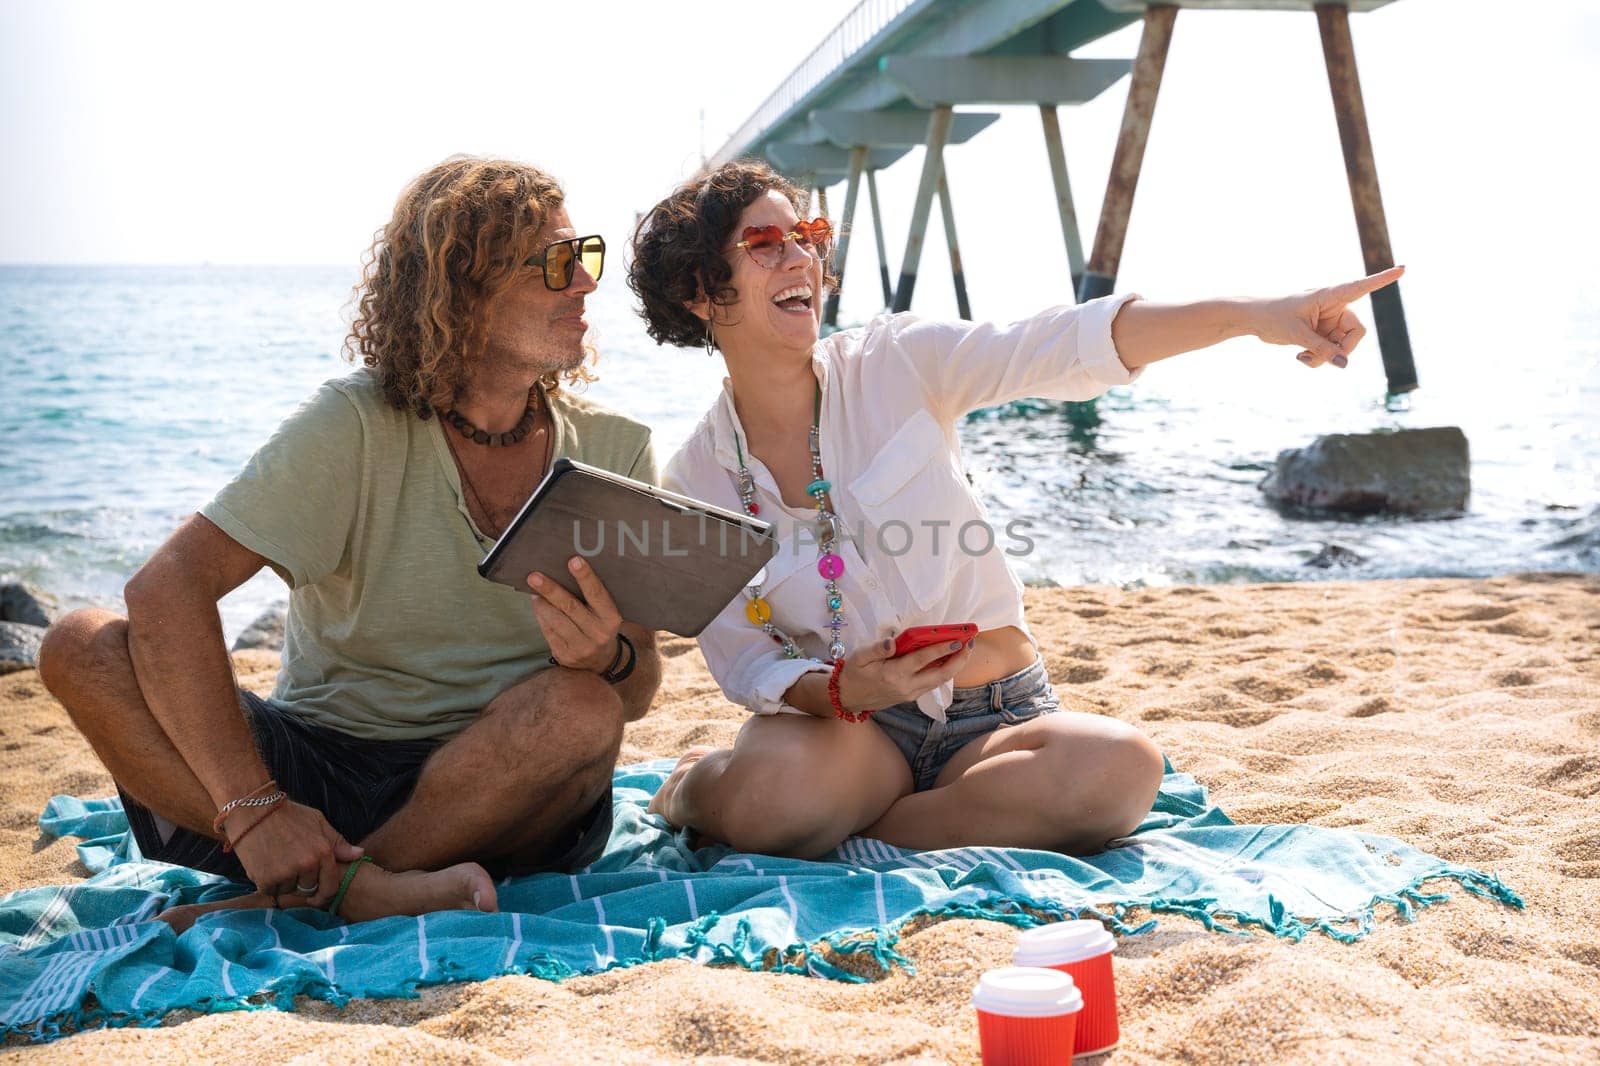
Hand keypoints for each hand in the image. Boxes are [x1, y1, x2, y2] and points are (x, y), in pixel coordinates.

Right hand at [226, 799, 363, 909]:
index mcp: (323, 853)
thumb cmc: (289, 815)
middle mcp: (306, 865)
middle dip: (302, 883)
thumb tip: (360, 854)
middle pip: (308, 890)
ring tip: (277, 861)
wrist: (254, 810)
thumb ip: (338, 843)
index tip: (318, 896)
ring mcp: (285, 873)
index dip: (325, 895)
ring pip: (289, 891)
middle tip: (291, 866)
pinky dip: (268, 882)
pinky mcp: (265, 879)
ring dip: (284, 882)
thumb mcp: (318, 822)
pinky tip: (266, 864)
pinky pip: (271, 891)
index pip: (331, 887)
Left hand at [527, 556, 623, 672]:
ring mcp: (581, 647)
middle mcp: (597, 634)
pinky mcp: (565, 655)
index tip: (573, 561)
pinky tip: (538, 605)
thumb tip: (566, 571)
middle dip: (551, 590)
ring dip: (542, 603)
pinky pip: (548, 631)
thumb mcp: (605, 613)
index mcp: (611, 619)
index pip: (597, 594)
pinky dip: (541, 616)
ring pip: (556, 620)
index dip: (585, 577)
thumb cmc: (601, 627)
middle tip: (534, 577)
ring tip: (534, 589)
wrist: (602, 661)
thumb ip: (592, 597)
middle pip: (570, 607)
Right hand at [836, 635, 974, 711]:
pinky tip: (950, 660)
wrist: (848, 698)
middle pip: (941, 674)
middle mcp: (907, 686)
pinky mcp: (912, 696)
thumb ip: (877, 649)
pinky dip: (945, 671)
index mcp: (894, 674)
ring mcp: (911, 693)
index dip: (942, 649)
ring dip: (955, 666)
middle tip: (969, 643)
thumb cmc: (854, 674)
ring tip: (965, 649)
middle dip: (959, 659)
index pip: (923, 659)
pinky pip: (933, 683)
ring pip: (940, 680)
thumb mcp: (859, 657)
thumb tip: (892, 641)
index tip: (957, 640)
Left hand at [1248, 265, 1403, 368]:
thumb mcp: (1297, 334)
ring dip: (1327, 357)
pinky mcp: (1323, 333)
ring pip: (1344, 345)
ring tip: (1303, 358)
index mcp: (1330, 295)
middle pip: (1356, 332)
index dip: (1383, 279)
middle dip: (1342, 349)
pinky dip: (1320, 358)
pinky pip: (1332, 351)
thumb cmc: (1272, 316)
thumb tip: (1344, 365)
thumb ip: (1321, 349)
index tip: (1403, 268)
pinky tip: (1302, 357)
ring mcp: (1330, 321)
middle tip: (1325, 360)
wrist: (1254, 319)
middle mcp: (1335, 306)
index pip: (1362, 287)